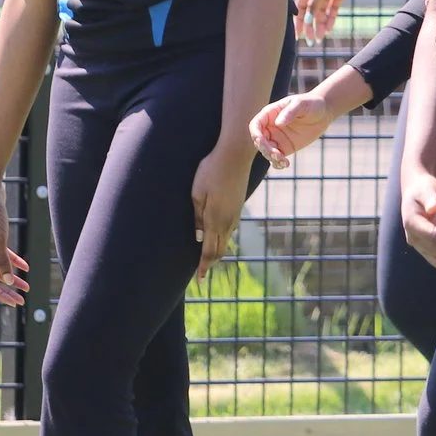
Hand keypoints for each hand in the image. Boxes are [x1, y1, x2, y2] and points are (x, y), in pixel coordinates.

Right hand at [0, 180, 30, 305]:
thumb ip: (3, 261)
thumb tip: (9, 282)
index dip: (1, 295)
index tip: (16, 302)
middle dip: (8, 291)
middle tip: (23, 300)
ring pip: (0, 268)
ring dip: (12, 278)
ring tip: (27, 287)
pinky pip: (4, 255)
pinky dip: (14, 262)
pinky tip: (26, 267)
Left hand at [191, 141, 253, 278]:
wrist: (235, 154)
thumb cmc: (211, 171)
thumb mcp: (197, 193)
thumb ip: (198, 218)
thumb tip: (199, 238)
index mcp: (215, 220)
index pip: (209, 251)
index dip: (204, 267)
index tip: (199, 280)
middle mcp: (228, 221)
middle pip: (220, 250)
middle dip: (210, 263)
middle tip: (201, 274)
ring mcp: (235, 214)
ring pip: (226, 240)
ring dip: (217, 251)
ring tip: (208, 259)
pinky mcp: (238, 207)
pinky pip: (230, 230)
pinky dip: (223, 239)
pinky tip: (217, 238)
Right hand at [250, 91, 334, 169]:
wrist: (324, 113)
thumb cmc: (311, 103)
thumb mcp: (301, 104)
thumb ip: (290, 112)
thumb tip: (278, 123)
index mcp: (270, 114)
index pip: (255, 125)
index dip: (255, 134)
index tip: (261, 141)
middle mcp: (271, 127)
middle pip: (259, 141)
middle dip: (265, 149)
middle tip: (278, 154)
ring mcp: (277, 139)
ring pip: (267, 152)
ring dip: (272, 158)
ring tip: (284, 162)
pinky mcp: (285, 148)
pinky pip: (276, 158)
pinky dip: (277, 164)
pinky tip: (285, 164)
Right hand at [294, 0, 368, 41]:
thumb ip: (313, 5)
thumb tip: (306, 20)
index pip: (300, 7)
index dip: (298, 21)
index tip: (298, 34)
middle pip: (311, 12)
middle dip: (310, 26)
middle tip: (312, 40)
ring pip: (322, 13)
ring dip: (321, 25)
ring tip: (322, 37)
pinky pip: (332, 10)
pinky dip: (330, 19)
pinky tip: (330, 28)